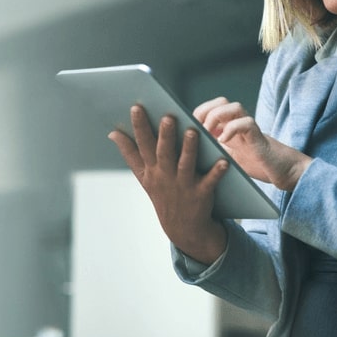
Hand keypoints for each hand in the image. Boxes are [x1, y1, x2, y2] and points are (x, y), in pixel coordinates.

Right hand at [108, 105, 228, 263]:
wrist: (183, 229)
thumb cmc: (163, 194)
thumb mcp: (144, 177)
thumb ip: (130, 154)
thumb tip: (112, 133)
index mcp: (152, 170)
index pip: (142, 145)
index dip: (139, 127)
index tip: (136, 107)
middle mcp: (166, 176)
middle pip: (164, 153)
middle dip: (164, 135)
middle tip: (167, 116)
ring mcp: (184, 186)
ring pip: (186, 164)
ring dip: (189, 149)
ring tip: (192, 131)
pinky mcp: (202, 194)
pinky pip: (210, 182)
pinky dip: (217, 173)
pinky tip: (223, 161)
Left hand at [193, 97, 310, 191]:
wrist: (281, 172)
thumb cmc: (253, 165)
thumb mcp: (226, 156)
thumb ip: (212, 148)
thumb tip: (187, 148)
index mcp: (228, 126)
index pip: (210, 107)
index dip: (198, 112)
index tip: (188, 126)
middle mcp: (239, 123)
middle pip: (221, 101)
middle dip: (205, 111)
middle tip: (197, 128)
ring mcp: (249, 128)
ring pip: (234, 106)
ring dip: (217, 116)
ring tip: (208, 132)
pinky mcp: (259, 137)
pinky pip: (247, 123)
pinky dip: (232, 129)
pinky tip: (223, 141)